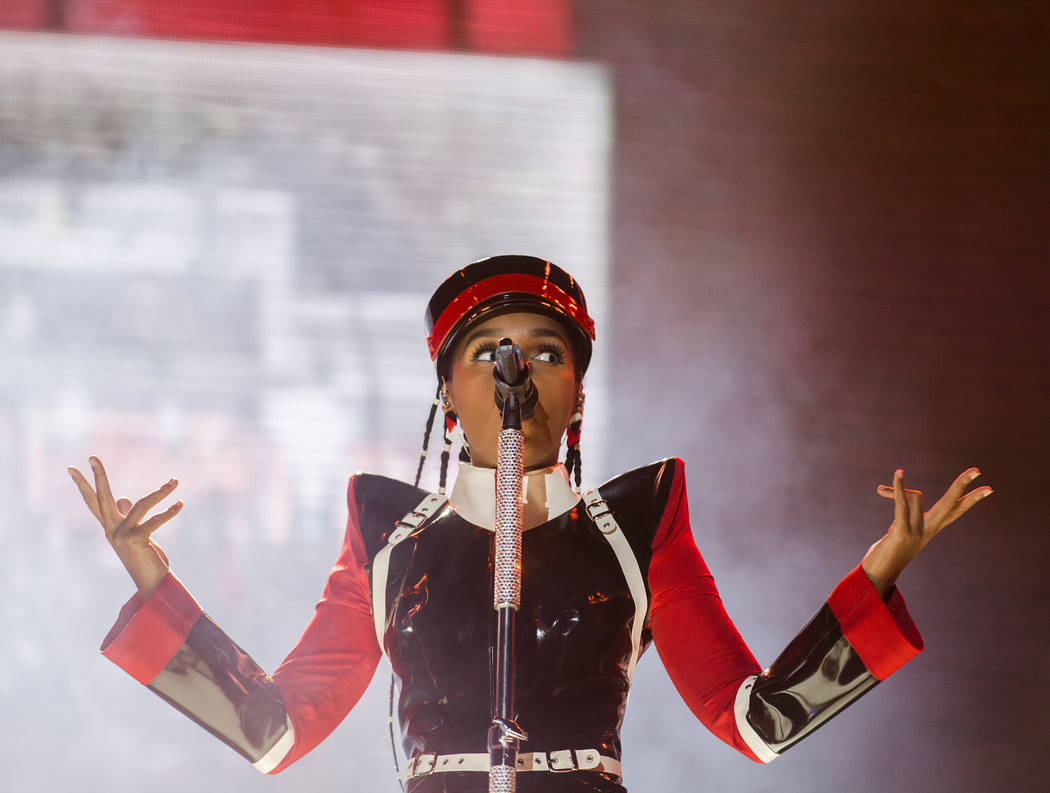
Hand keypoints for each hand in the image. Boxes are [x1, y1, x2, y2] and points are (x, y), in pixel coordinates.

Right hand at [68, 455, 182, 596]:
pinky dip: (170, 511)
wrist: (152, 583)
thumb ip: (128, 517)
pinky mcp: (136, 540)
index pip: (93, 502)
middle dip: (99, 477)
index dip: (84, 485)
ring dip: (161, 492)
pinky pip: (156, 520)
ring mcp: (122, 536)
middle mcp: (112, 530)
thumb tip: (123, 498)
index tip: (72, 468)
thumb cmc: (145, 557)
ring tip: (175, 481)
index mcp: (110, 527)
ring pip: (142, 504)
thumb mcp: (135, 535)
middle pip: (102, 498)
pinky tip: (180, 504)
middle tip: (92, 457)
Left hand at [861, 467, 992, 597]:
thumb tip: (881, 488)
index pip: (955, 511)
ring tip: (883, 491)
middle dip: (961, 485)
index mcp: (931, 530)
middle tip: (976, 469)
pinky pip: (901, 504)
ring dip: (898, 488)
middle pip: (949, 503)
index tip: (989, 489)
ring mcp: (916, 532)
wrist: (878, 577)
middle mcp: (927, 530)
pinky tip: (899, 473)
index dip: (971, 500)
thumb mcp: (896, 528)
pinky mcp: (901, 533)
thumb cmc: (886, 553)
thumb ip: (897, 510)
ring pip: (915, 496)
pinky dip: (898, 487)